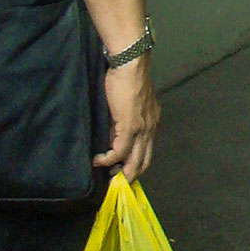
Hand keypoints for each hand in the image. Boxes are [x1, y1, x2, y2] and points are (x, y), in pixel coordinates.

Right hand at [96, 58, 158, 180]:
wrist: (130, 65)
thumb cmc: (127, 80)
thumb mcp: (128, 106)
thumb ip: (123, 123)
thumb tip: (109, 140)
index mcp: (152, 123)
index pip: (147, 153)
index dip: (135, 167)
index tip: (121, 176)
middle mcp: (151, 129)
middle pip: (143, 162)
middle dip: (128, 177)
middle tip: (112, 185)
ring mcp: (142, 129)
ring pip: (134, 161)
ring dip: (119, 174)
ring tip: (105, 179)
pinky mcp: (130, 126)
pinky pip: (119, 151)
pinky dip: (107, 160)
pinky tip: (97, 161)